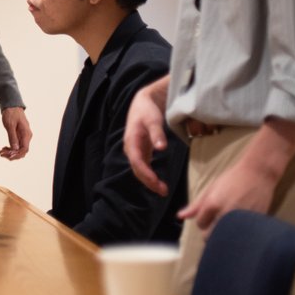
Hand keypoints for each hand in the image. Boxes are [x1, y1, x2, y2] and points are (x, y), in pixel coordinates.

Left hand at [0, 106, 30, 159]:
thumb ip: (12, 137)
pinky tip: (4, 148)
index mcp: (26, 134)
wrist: (12, 106)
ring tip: (0, 152)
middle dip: (12, 155)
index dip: (17, 155)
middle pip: (21, 151)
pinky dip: (10, 148)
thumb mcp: (10, 125)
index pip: (24, 149)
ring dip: (10, 152)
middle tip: (1, 154)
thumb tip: (15, 149)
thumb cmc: (11, 114)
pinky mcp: (19, 136)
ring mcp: (23, 137)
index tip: (8, 157)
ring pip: (18, 149)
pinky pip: (16, 145)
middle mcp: (26, 137)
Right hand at [123, 78, 170, 194]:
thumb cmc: (148, 111)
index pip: (137, 162)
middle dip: (149, 182)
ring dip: (149, 181)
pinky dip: (150, 175)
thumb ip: (157, 134)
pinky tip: (158, 181)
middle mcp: (131, 148)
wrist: (143, 103)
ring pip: (139, 169)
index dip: (146, 174)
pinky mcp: (141, 150)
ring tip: (163, 189)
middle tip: (163, 191)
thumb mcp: (153, 120)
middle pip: (137, 169)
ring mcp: (135, 150)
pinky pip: (143, 166)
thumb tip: (161, 148)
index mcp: (132, 141)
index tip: (157, 183)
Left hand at [178, 161, 275, 233]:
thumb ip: (196, 205)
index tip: (208, 216)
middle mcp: (225, 214)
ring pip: (225, 238)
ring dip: (222, 235)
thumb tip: (180, 217)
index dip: (202, 221)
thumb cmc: (232, 179)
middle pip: (210, 236)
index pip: (200, 223)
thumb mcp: (211, 189)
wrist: (258, 174)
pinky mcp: (253, 224)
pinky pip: (240, 236)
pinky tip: (238, 226)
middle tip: (215, 223)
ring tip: (226, 225)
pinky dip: (237, 234)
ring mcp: (240, 220)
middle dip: (209, 232)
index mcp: (213, 204)